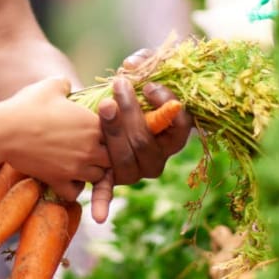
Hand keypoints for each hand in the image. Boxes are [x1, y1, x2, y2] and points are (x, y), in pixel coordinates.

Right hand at [2, 76, 110, 201]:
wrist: (4, 130)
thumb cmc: (27, 106)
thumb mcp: (49, 86)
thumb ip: (65, 84)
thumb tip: (68, 85)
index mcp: (93, 123)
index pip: (117, 133)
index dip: (109, 132)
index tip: (95, 128)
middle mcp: (90, 148)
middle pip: (112, 158)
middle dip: (104, 153)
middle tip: (90, 147)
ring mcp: (76, 167)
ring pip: (98, 176)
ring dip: (91, 170)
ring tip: (79, 161)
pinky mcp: (60, 181)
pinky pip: (76, 192)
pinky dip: (73, 187)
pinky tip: (66, 176)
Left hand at [90, 51, 193, 221]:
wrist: (108, 99)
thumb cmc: (132, 82)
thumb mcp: (142, 68)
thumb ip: (143, 62)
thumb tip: (132, 64)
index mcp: (173, 135)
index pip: (179, 127)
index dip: (167, 107)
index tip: (149, 85)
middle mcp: (158, 157)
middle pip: (147, 143)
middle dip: (133, 114)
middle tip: (119, 86)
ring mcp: (135, 168)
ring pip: (127, 160)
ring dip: (114, 134)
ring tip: (104, 106)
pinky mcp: (111, 173)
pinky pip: (108, 190)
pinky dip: (103, 202)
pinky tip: (99, 217)